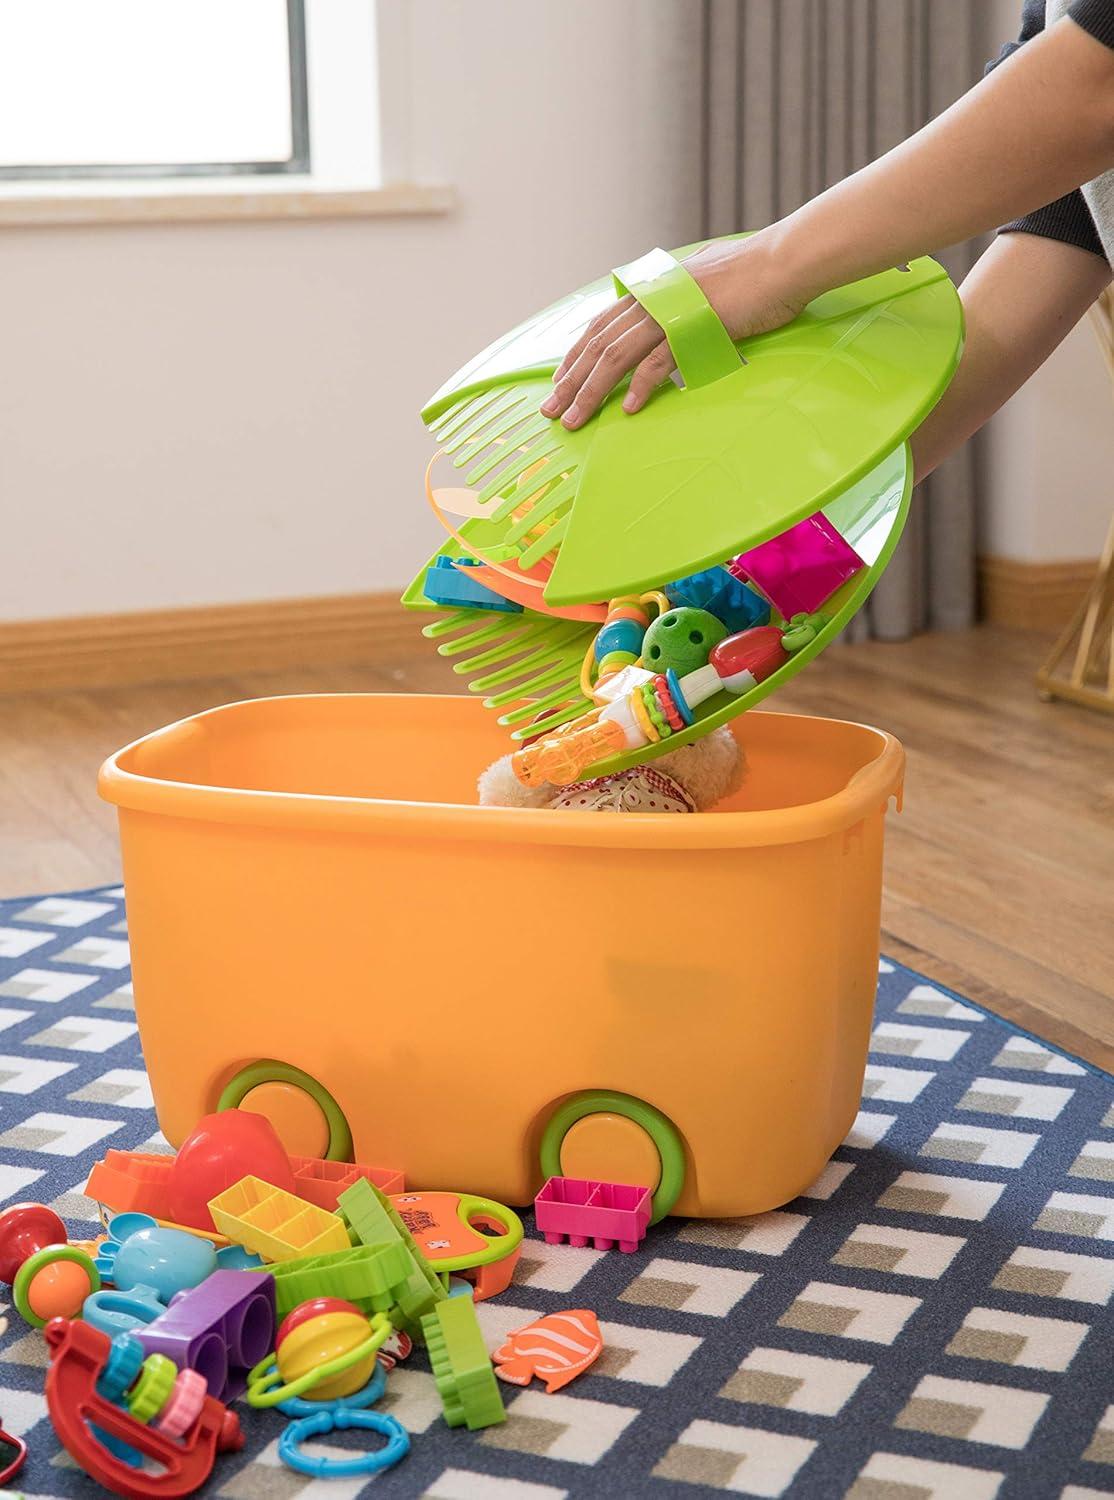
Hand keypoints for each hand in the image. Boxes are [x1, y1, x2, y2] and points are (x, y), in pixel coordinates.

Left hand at [540, 232, 805, 428]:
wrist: (781, 262)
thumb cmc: (748, 276)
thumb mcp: (699, 286)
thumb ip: (675, 302)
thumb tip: (667, 320)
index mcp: (649, 290)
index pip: (598, 327)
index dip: (574, 357)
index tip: (558, 384)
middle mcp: (651, 299)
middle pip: (597, 346)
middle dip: (570, 382)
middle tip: (552, 412)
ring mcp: (669, 312)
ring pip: (616, 356)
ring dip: (592, 392)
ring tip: (576, 420)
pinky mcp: (692, 326)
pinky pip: (658, 361)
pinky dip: (640, 386)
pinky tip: (627, 409)